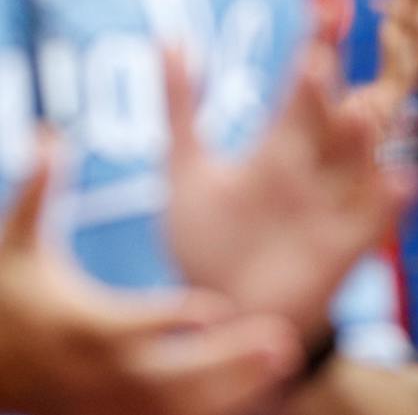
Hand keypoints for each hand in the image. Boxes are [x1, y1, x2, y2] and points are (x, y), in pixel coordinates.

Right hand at [0, 138, 302, 414]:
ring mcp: (106, 398)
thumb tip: (50, 136)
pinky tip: (261, 386)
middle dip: (223, 361)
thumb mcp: (16, 246)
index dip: (170, 319)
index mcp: (80, 323)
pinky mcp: (113, 412)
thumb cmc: (8, 295)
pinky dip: (211, 405)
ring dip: (232, 383)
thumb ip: (40, 195)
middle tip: (282, 339)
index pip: (129, 324)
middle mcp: (97, 368)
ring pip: (175, 401)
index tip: (217, 305)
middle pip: (166, 374)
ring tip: (285, 358)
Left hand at [164, 20, 415, 338]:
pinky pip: (380, 216)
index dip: (319, 38)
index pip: (304, 80)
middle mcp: (316, 164)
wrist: (223, 313)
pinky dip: (392, 200)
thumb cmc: (208, 243)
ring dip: (361, 139)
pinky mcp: (351, 242)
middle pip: (331, 111)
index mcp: (281, 143)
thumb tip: (171, 37)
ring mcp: (336, 201)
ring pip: (359, 158)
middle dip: (331, 85)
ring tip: (361, 115)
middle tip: (323, 54)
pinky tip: (400, 180)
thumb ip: (181, 106)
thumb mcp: (185, 170)